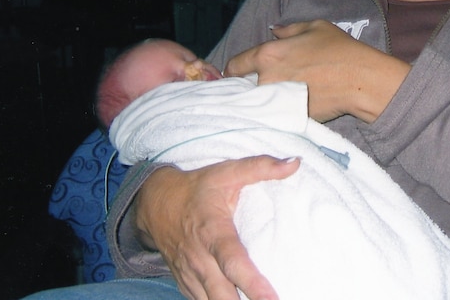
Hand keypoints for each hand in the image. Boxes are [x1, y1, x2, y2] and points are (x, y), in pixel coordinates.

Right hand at [135, 156, 300, 299]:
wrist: (154, 204)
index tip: (272, 299)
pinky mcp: (186, 284)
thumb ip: (261, 167)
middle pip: (222, 296)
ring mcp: (190, 275)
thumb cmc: (196, 188)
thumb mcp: (227, 172)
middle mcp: (200, 259)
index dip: (253, 284)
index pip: (233, 262)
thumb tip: (295, 163)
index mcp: (212, 232)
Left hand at [224, 20, 409, 122]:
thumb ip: (288, 30)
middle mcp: (266, 79)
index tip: (242, 71)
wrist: (360, 80)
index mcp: (267, 55)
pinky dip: (277, 111)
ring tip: (275, 95)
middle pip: (242, 87)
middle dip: (248, 85)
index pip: (234, 66)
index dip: (236, 68)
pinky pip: (275, 114)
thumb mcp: (314, 27)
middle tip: (263, 83)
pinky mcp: (289, 117)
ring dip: (261, 99)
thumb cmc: (339, 49)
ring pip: (257, 103)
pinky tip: (288, 105)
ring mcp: (276, 102)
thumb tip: (274, 32)